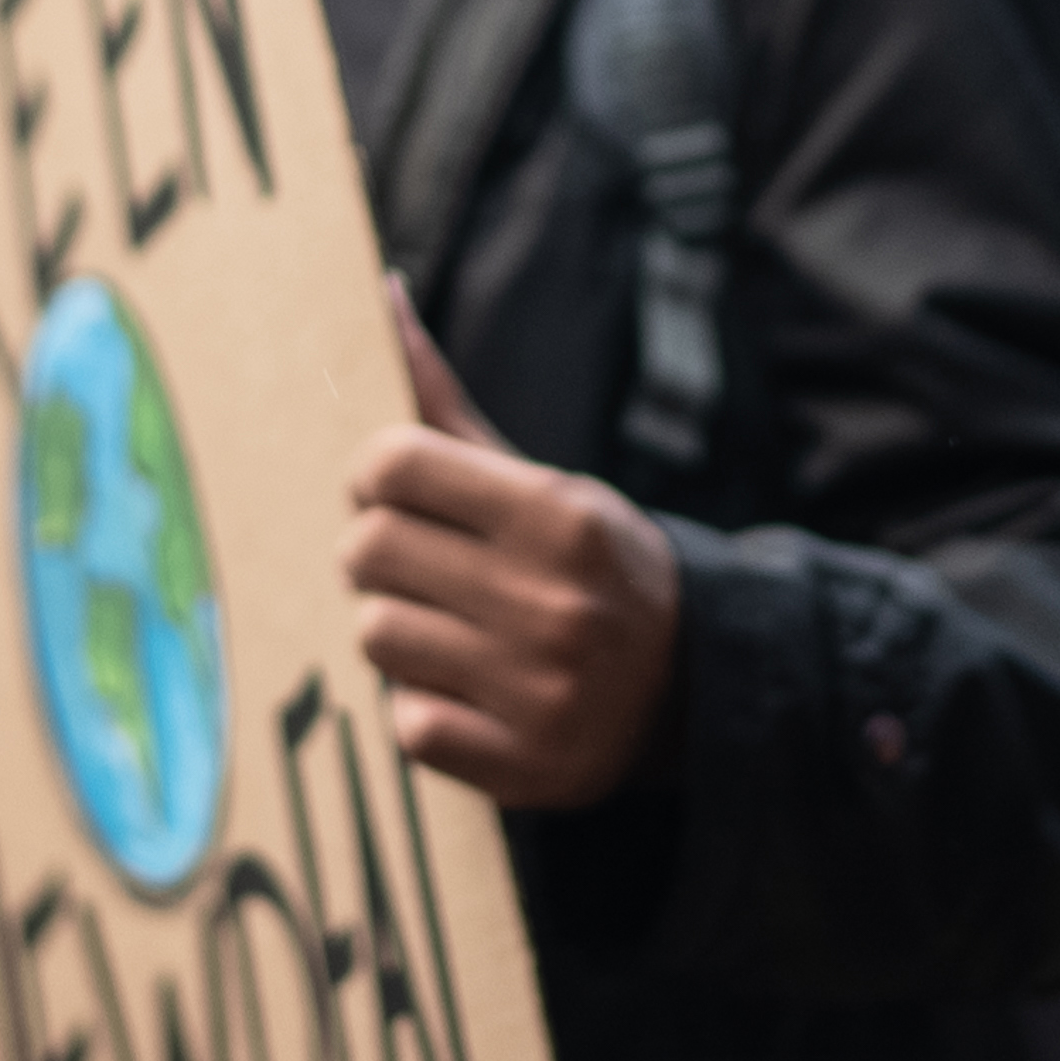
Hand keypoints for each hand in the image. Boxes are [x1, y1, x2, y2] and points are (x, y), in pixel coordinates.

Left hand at [344, 281, 676, 808]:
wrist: (693, 686)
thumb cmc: (592, 565)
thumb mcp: (543, 482)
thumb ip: (447, 407)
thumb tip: (376, 295)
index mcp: (558, 515)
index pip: (393, 464)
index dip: (374, 476)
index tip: (396, 494)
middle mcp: (552, 602)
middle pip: (366, 550)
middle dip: (376, 552)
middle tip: (415, 564)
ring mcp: (540, 690)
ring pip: (376, 634)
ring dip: (396, 628)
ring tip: (447, 627)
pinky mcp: (523, 765)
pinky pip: (407, 723)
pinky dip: (422, 706)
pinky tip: (469, 690)